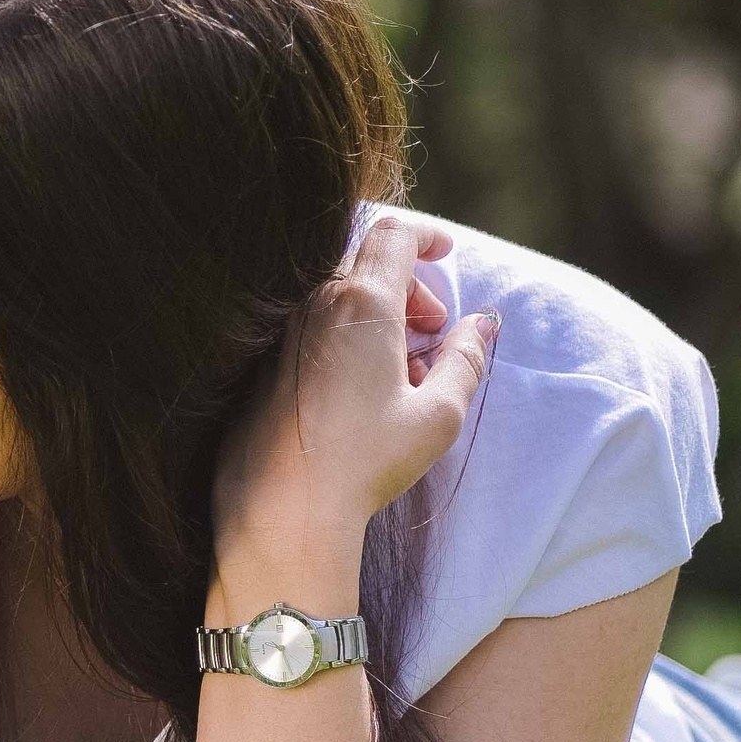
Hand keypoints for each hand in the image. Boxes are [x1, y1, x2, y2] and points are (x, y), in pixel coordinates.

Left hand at [213, 215, 497, 598]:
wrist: (281, 506)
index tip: (445, 251)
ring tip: (404, 373)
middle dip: (409, 290)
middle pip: (367, 268)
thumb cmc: (364, 460)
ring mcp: (280, 334)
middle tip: (433, 335)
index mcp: (362, 304)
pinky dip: (343, 339)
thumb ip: (464, 359)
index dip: (425, 235)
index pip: (394, 236)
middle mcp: (313, 307)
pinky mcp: (260, 363)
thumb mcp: (437, 413)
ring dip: (378, 318)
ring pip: (337, 301)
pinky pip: (308, 330)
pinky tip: (360, 391)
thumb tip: (481, 324)